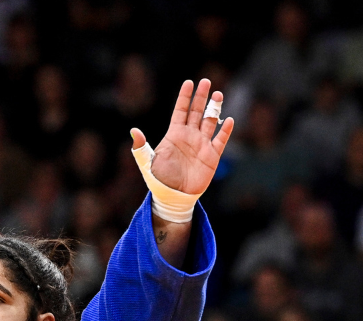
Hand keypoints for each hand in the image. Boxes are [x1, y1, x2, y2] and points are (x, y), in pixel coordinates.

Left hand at [131, 79, 233, 195]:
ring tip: (218, 95)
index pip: (180, 111)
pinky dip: (225, 131)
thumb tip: (134, 131)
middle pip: (197, 112)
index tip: (188, 83)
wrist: (173, 197)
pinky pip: (220, 141)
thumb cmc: (159, 180)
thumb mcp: (147, 163)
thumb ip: (141, 147)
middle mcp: (189, 136)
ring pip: (210, 122)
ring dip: (214, 109)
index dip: (184, 97)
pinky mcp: (212, 156)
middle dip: (201, 97)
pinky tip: (229, 120)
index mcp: (174, 134)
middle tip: (206, 81)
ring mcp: (201, 145)